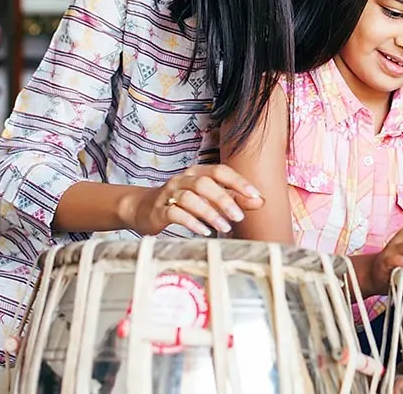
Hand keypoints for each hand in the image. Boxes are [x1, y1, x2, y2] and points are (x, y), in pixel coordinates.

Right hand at [123, 165, 263, 236]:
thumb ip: (233, 198)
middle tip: (239, 217)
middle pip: (205, 183)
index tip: (254, 195)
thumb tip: (259, 201)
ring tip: (224, 227)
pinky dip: (192, 222)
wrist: (143, 208)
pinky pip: (175, 213)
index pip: (221, 171)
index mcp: (198, 172)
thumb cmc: (182, 201)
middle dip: (224, 200)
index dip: (238, 182)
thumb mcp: (208, 197)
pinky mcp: (159, 210)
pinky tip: (204, 231)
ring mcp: (169, 193)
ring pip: (190, 199)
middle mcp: (183, 179)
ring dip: (209, 213)